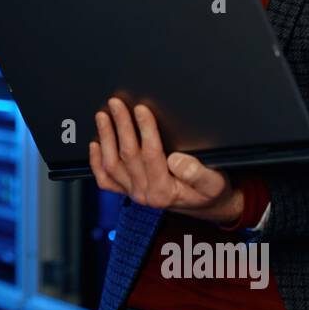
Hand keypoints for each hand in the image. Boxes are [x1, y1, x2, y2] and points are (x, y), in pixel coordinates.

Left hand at [89, 99, 242, 225]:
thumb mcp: (213, 182)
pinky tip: (95, 144)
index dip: (145, 129)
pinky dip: (96, 162)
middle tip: (116, 104)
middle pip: (128, 155)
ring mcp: (133, 193)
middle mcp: (145, 194)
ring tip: (103, 116)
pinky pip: (105, 180)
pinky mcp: (127, 191)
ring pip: (112, 164)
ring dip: (106, 138)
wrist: (206, 205)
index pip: (151, 154)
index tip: (141, 109)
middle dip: (121, 126)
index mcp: (164, 191)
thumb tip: (176, 160)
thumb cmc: (209, 191)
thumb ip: (197, 173)